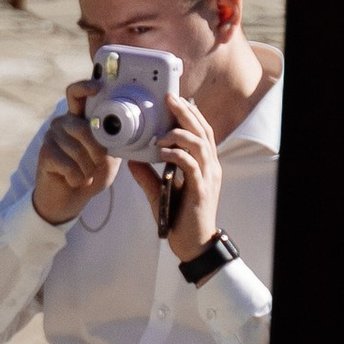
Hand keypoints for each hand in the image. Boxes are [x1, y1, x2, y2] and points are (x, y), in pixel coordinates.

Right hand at [30, 85, 119, 225]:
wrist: (69, 200)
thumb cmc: (90, 174)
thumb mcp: (109, 156)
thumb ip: (115, 140)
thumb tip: (130, 129)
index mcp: (80, 119)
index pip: (77, 94)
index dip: (85, 86)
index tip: (97, 86)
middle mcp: (63, 123)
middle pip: (81, 127)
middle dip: (96, 150)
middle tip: (99, 162)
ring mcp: (51, 137)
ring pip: (76, 149)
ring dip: (88, 168)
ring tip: (86, 175)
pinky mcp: (45, 154)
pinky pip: (68, 165)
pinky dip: (77, 178)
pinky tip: (74, 180)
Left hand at [133, 93, 222, 257]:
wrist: (193, 244)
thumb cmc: (180, 219)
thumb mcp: (160, 192)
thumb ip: (148, 175)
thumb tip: (132, 160)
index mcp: (204, 164)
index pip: (201, 131)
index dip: (190, 114)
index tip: (173, 100)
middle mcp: (210, 167)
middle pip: (203, 131)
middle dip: (186, 112)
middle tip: (169, 98)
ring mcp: (207, 178)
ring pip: (200, 144)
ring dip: (179, 133)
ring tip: (160, 133)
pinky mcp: (201, 190)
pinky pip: (191, 165)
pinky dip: (176, 155)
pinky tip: (161, 152)